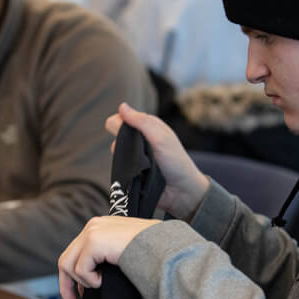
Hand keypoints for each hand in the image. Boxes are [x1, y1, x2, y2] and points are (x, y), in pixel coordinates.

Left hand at [58, 216, 159, 298]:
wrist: (166, 247)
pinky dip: (91, 280)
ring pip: (69, 266)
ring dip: (84, 283)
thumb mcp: (125, 252)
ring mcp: (92, 232)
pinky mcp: (94, 241)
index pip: (74, 253)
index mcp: (100, 227)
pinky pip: (80, 269)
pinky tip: (106, 279)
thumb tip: (94, 279)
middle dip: (67, 287)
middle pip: (65, 260)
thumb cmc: (153, 253)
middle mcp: (93, 226)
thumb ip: (107, 258)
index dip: (73, 278)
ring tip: (102, 284)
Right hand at [106, 102, 209, 219]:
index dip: (120, 124)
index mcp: (148, 127)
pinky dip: (123, 170)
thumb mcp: (161, 138)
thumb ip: (141, 122)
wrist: (182, 192)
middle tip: (136, 151)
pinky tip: (132, 174)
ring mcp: (135, 157)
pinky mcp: (132, 172)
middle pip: (117, 135)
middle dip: (121, 143)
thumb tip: (122, 106)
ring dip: (123, 158)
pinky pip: (118, 168)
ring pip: (116, 153)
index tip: (125, 132)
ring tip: (139, 166)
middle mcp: (140, 140)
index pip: (122, 119)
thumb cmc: (176, 162)